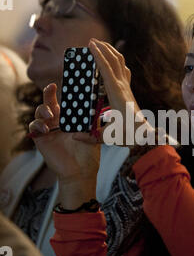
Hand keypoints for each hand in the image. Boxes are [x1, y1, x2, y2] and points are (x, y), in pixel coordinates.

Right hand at [29, 84, 99, 207]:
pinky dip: (37, 124)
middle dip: (48, 94)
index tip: (61, 83)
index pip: (64, 102)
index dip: (61, 92)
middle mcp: (58, 122)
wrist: (81, 172)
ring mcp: (49, 130)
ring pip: (39, 112)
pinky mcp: (41, 139)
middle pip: (49, 102)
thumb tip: (99, 105)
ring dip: (43, 110)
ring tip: (51, 116)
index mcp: (70, 120)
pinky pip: (34, 127)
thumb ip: (92, 121)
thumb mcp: (92, 134)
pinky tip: (45, 128)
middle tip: (51, 88)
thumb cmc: (88, 154)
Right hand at [74, 38, 153, 146]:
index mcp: (116, 94)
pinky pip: (124, 71)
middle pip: (115, 61)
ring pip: (121, 63)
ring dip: (111, 52)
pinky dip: (117, 62)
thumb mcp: (108, 137)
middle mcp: (123, 87)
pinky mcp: (129, 91)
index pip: (106, 70)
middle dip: (104, 48)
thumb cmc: (128, 135)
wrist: (145, 135)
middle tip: (92, 41)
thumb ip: (90, 138)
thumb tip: (74, 137)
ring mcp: (127, 88)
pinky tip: (112, 62)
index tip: (90, 44)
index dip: (98, 55)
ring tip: (101, 46)